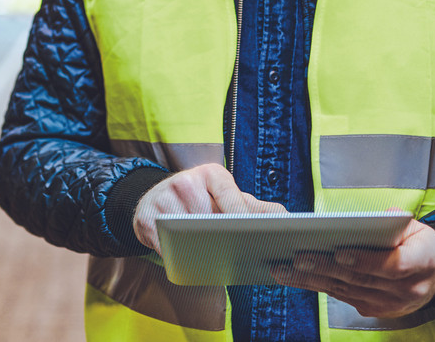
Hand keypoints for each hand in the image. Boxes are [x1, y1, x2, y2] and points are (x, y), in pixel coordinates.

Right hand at [133, 163, 286, 253]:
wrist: (156, 198)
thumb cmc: (201, 198)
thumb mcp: (228, 195)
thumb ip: (257, 208)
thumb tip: (288, 218)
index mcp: (211, 173)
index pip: (230, 195)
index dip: (242, 216)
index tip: (254, 234)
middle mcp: (186, 181)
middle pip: (208, 215)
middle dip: (222, 234)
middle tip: (238, 251)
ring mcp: (163, 198)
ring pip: (187, 230)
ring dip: (200, 247)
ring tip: (216, 259)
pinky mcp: (146, 218)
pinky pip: (165, 243)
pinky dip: (178, 254)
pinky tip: (190, 261)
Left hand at [272, 217, 434, 318]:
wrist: (434, 276)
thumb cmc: (421, 245)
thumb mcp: (418, 227)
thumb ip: (398, 221)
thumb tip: (377, 218)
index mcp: (423, 262)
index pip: (393, 265)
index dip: (365, 260)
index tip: (339, 252)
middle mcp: (408, 289)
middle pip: (362, 279)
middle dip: (327, 268)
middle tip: (299, 257)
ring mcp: (391, 304)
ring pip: (347, 291)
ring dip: (314, 280)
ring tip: (286, 269)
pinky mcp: (375, 310)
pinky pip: (344, 297)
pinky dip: (319, 287)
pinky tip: (298, 277)